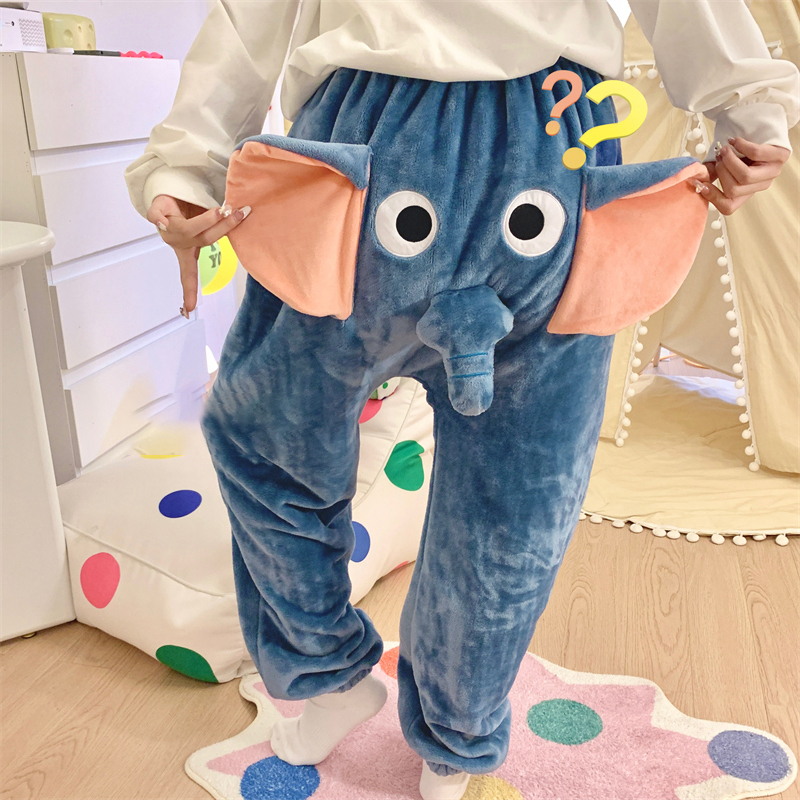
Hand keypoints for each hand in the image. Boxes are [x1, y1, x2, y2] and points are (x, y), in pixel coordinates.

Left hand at [146, 195, 249, 313]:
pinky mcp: (155, 214)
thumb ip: (217, 225)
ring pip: (187, 229)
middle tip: (239, 215)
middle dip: (223, 228)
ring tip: (224, 209)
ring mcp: (166, 230)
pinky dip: (161, 217)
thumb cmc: (190, 209)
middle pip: (203, 240)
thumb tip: (236, 219)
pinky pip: (157, 216)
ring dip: (208, 218)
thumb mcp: (205, 220)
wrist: (171, 190)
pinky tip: (165, 218)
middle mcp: (178, 243)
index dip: (190, 291)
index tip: (190, 309)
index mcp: (186, 251)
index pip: (189, 274)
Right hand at [692, 137, 789, 214]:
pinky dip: (741, 146)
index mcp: (745, 192)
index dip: (712, 197)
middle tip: (718, 157)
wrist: (762, 131)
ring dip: (729, 160)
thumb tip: (697, 179)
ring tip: (725, 149)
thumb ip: (712, 172)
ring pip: (745, 176)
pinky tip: (735, 141)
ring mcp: (772, 173)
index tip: (700, 183)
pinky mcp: (781, 157)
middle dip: (721, 171)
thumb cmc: (741, 150)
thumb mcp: (725, 163)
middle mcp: (759, 186)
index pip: (728, 207)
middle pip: (733, 190)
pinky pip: (756, 155)